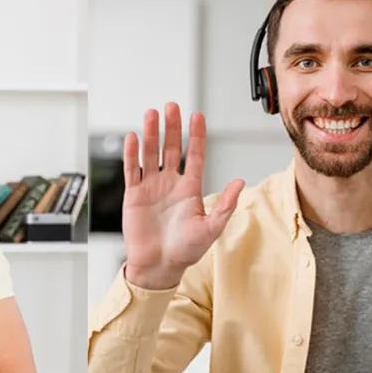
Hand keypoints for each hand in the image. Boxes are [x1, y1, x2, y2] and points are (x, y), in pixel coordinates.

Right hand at [121, 104, 242, 290]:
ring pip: (150, 153)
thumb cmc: (185, 250)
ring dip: (150, 134)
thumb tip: (240, 182)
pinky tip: (132, 137)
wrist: (158, 266)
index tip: (197, 116)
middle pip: (171, 148)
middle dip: (171, 127)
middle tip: (171, 106)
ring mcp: (151, 187)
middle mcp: (170, 183)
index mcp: (190, 189)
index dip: (196, 135)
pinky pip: (132, 170)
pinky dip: (131, 154)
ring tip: (150, 114)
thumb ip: (225, 205)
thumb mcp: (211, 228)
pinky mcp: (134, 195)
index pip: (194, 155)